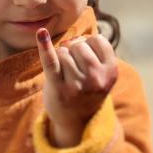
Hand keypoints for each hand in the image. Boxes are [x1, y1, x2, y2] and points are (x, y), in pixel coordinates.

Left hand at [36, 29, 117, 147]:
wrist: (77, 119)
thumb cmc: (87, 88)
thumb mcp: (101, 72)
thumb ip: (92, 51)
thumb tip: (69, 40)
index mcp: (111, 72)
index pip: (97, 40)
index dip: (88, 44)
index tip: (86, 57)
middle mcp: (96, 79)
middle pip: (78, 46)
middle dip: (73, 51)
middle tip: (74, 68)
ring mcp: (77, 84)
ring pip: (63, 52)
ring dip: (61, 58)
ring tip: (65, 74)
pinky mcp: (58, 87)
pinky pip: (50, 61)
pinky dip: (44, 46)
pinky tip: (41, 33)